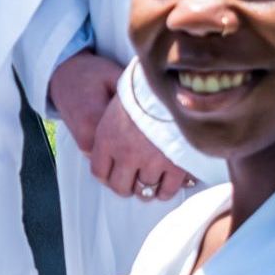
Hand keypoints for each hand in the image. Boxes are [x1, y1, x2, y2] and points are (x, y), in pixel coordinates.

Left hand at [48, 51, 196, 204]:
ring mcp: (151, 161)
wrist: (173, 83)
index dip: (107, 176)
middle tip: (134, 180)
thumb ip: (110, 127)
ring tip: (152, 181)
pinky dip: (166, 191)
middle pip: (120, 187)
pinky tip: (167, 184)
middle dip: (126, 186)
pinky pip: (167, 190)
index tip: (114, 174)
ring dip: (147, 189)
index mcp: (108, 138)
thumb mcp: (117, 102)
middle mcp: (126, 154)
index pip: (99, 172)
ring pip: (144, 191)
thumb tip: (104, 143)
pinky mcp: (175, 165)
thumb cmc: (144, 88)